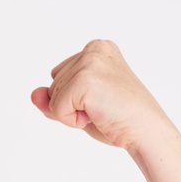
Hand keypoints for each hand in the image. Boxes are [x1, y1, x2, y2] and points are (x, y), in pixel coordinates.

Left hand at [30, 39, 172, 151]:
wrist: (146, 133)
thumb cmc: (119, 120)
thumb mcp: (81, 106)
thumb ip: (54, 98)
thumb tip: (34, 94)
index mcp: (98, 48)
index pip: (60, 77)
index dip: (75, 98)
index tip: (104, 101)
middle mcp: (94, 49)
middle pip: (54, 84)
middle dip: (72, 105)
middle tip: (104, 108)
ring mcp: (90, 62)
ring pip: (53, 97)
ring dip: (73, 113)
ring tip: (102, 111)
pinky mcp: (84, 79)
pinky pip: (56, 108)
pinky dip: (72, 120)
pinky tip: (97, 116)